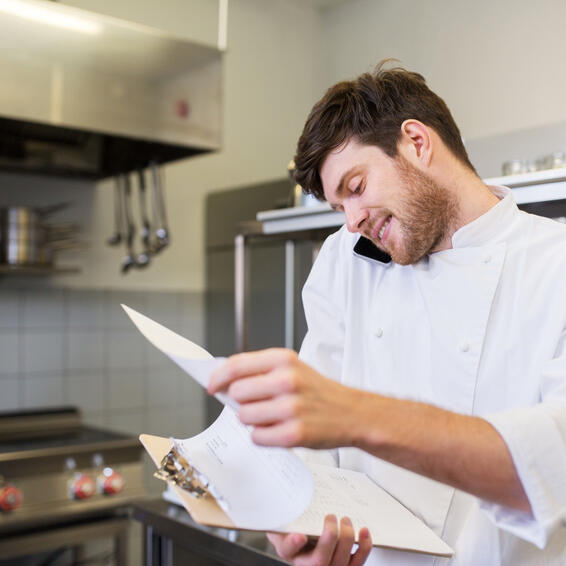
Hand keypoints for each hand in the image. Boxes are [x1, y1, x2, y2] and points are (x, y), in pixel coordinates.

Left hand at [208, 348, 369, 447]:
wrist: (352, 413)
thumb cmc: (317, 391)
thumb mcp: (292, 368)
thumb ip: (260, 371)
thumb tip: (223, 380)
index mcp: (283, 360)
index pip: (236, 365)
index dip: (217, 377)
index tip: (211, 386)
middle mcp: (287, 380)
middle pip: (236, 393)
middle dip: (240, 401)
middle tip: (256, 403)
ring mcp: (290, 408)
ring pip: (244, 417)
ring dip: (252, 420)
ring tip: (271, 417)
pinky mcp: (293, 434)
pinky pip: (256, 437)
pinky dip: (262, 436)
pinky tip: (277, 429)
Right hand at [267, 515, 371, 565]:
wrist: (303, 535)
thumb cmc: (294, 525)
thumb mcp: (284, 516)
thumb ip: (284, 507)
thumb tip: (285, 491)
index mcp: (288, 550)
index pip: (287, 549)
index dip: (294, 544)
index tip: (300, 535)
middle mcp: (307, 564)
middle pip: (319, 561)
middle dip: (330, 537)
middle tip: (331, 517)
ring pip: (339, 563)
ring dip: (347, 539)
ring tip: (345, 520)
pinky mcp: (344, 565)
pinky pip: (357, 563)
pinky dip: (364, 547)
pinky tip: (363, 531)